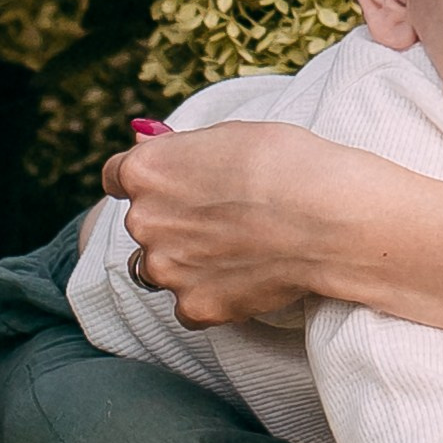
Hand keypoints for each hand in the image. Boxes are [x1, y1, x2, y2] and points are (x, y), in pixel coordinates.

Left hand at [96, 119, 379, 324]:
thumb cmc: (284, 161)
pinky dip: (210, 294)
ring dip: (186, 260)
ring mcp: (165, 269)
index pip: (116, 176)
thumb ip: (181, 151)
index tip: (170, 184)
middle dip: (172, 221)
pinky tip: (245, 275)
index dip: (147, 180)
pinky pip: (189, 303)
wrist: (325, 214)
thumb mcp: (224, 135)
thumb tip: (148, 143)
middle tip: (222, 216)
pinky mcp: (193, 307)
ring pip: (162, 266)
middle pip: (144, 224)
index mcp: (145, 171)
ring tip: (238, 247)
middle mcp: (143, 222)